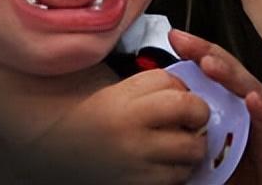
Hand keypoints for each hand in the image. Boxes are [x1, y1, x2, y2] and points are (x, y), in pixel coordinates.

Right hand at [39, 68, 209, 183]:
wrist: (63, 151)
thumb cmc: (97, 117)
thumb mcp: (122, 90)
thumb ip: (158, 85)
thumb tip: (193, 91)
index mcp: (125, 102)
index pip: (179, 90)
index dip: (190, 93)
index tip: (187, 99)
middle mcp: (130, 133)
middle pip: (193, 115)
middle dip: (199, 117)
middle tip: (191, 121)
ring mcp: (136, 164)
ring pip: (192, 150)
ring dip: (192, 146)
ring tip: (178, 143)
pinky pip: (178, 177)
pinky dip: (179, 170)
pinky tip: (166, 162)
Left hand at [169, 29, 261, 184]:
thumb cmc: (257, 171)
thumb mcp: (217, 154)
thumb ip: (197, 141)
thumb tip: (168, 134)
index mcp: (233, 107)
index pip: (214, 74)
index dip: (195, 55)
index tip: (174, 39)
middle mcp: (250, 106)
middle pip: (229, 72)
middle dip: (205, 52)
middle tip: (181, 38)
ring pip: (248, 88)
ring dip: (229, 74)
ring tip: (208, 62)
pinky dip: (260, 108)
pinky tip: (250, 98)